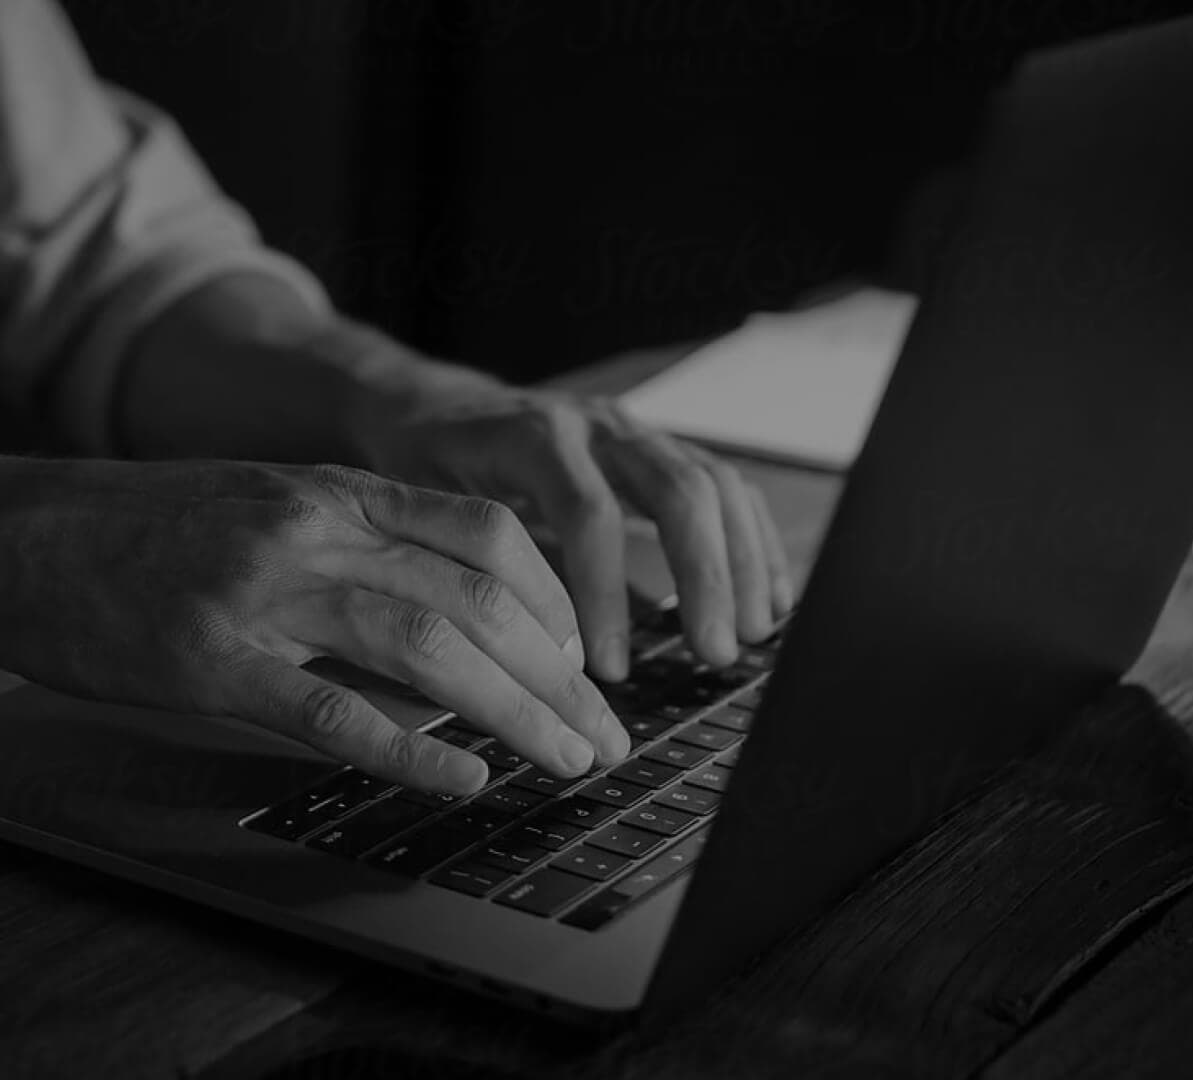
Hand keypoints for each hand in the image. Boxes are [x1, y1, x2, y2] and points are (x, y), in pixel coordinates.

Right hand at [0, 457, 632, 792]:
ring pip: (427, 647)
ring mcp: (261, 591)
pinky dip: (407, 750)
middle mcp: (311, 527)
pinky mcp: (208, 659)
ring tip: (566, 763)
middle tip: (603, 737)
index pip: (486, 531)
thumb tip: (431, 614)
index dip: (558, 598)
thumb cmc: (127, 528)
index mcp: (329, 489)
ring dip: (515, 712)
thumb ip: (344, 544)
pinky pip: (330, 707)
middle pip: (479, 596)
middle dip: (562, 675)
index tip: (585, 659)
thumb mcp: (253, 504)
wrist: (3, 531)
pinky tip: (460, 781)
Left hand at [349, 371, 794, 677]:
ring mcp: (636, 431)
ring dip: (740, 564)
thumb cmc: (422, 469)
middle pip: (677, 490)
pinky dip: (754, 542)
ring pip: (714, 484)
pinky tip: (769, 600)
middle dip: (705, 577)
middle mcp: (596, 423)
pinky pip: (726, 486)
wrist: (430, 407)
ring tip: (749, 637)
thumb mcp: (427, 508)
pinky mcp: (659, 446)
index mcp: (534, 436)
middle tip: (713, 655)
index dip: (605, 595)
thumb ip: (469, 562)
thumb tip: (511, 654)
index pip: (590, 512)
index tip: (607, 669)